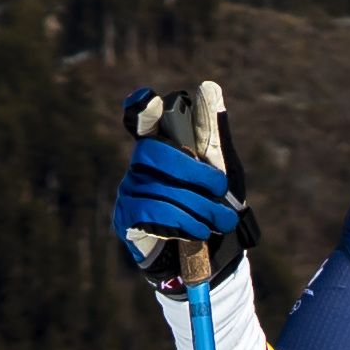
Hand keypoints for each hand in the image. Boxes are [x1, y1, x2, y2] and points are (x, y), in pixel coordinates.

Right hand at [116, 82, 247, 294]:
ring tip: (221, 221)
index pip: (142, 119)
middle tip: (221, 188)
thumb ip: (214, 136)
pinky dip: (179, 221)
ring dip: (196, 205)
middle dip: (192, 170)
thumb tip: (208, 87)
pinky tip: (197, 231)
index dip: (142, 108)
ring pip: (158, 187)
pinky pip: (149, 211)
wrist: (210, 261)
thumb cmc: (214, 209)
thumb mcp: (224, 173)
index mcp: (163, 148)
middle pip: (153, 151)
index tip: (149, 99)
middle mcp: (140, 165)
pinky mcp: (124, 219)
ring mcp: (128, 191)